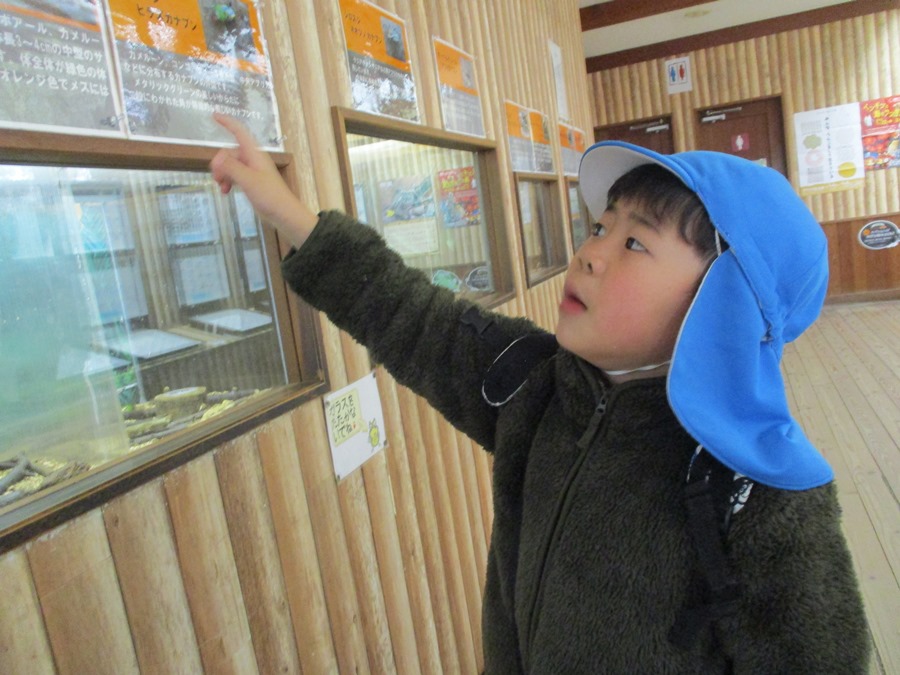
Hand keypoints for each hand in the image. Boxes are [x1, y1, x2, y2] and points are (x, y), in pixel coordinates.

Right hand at [210, 113, 316, 245]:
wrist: (284, 214)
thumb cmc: (270, 196)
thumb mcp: (247, 180)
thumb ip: (231, 167)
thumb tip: (217, 158)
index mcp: (254, 154)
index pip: (239, 132)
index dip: (227, 122)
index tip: (214, 116)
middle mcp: (253, 159)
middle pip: (230, 152)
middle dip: (220, 163)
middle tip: (216, 177)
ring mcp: (253, 171)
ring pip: (231, 166)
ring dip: (223, 174)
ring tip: (221, 187)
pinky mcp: (252, 182)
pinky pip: (235, 176)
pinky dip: (229, 181)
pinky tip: (226, 191)